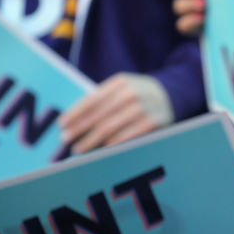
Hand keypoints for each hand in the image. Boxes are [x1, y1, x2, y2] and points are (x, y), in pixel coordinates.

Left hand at [59, 73, 173, 153]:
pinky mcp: (153, 123)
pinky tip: (101, 150)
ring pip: (110, 129)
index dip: (75, 113)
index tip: (62, 125)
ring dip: (92, 141)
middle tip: (66, 141)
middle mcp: (131, 94)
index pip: (92, 100)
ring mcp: (143, 109)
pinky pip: (127, 138)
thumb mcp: (121, 89)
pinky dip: (111, 145)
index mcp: (119, 83)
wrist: (170, 96)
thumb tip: (74, 121)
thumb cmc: (137, 95)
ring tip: (79, 149)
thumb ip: (102, 100)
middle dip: (80, 130)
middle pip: (99, 116)